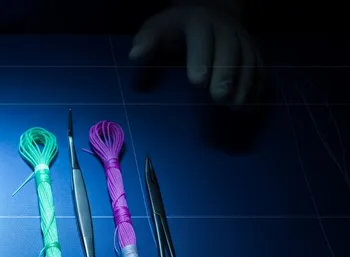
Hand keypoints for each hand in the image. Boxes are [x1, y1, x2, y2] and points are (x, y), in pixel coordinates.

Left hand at [129, 6, 262, 105]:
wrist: (212, 8)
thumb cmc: (178, 26)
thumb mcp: (159, 25)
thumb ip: (147, 39)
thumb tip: (135, 54)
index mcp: (200, 21)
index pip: (202, 38)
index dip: (201, 58)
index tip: (196, 81)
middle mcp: (226, 29)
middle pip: (231, 50)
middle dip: (226, 74)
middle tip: (218, 97)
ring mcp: (243, 39)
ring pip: (249, 60)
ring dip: (245, 84)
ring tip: (235, 106)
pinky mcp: (254, 51)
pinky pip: (261, 68)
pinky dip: (258, 87)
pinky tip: (250, 106)